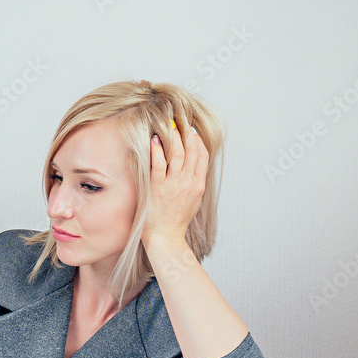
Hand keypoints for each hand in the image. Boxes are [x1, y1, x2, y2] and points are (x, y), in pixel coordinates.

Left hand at [142, 119, 208, 247]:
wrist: (166, 237)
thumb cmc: (176, 221)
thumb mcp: (193, 200)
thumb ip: (194, 182)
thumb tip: (193, 168)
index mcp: (198, 184)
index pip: (202, 155)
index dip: (197, 140)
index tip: (191, 131)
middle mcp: (188, 182)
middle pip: (192, 150)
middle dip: (186, 133)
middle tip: (179, 121)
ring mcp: (173, 184)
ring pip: (177, 153)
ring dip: (173, 137)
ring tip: (167, 125)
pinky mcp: (157, 188)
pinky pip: (158, 164)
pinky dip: (157, 149)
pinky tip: (154, 140)